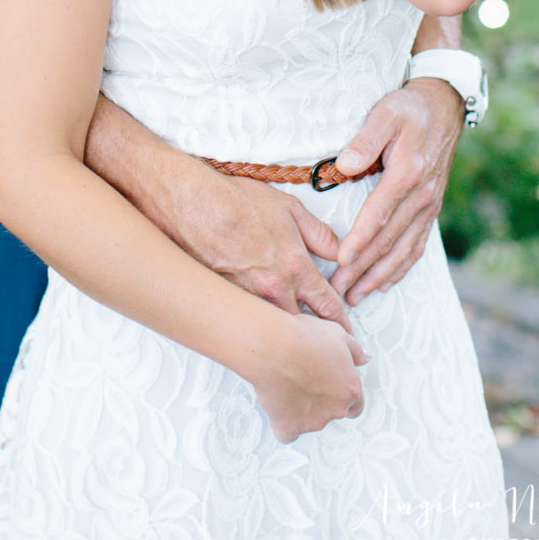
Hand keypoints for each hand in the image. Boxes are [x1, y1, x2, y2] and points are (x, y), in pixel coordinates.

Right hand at [163, 165, 357, 333]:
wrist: (192, 202)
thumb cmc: (236, 201)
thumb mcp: (288, 208)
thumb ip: (320, 234)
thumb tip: (340, 251)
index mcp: (295, 267)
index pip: (328, 306)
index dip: (341, 324)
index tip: (346, 333)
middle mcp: (273, 288)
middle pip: (303, 327)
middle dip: (313, 333)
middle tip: (320, 338)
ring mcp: (247, 296)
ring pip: (274, 325)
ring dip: (283, 329)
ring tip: (289, 333)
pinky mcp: (224, 297)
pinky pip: (247, 315)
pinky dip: (255, 320)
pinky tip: (256, 318)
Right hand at [250, 310, 368, 442]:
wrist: (272, 346)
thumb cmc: (302, 337)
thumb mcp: (337, 334)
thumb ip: (355, 349)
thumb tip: (365, 357)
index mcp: (350, 388)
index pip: (356, 403)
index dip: (341, 394)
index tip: (329, 387)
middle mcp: (337, 408)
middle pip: (334, 412)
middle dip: (323, 402)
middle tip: (305, 382)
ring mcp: (314, 420)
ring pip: (311, 422)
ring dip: (303, 410)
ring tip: (286, 385)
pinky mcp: (291, 426)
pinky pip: (288, 433)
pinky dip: (283, 424)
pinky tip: (278, 409)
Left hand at [329, 79, 462, 303]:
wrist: (444, 107)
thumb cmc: (408, 109)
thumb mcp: (385, 113)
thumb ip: (365, 139)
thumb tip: (345, 165)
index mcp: (408, 174)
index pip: (379, 214)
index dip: (360, 240)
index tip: (340, 261)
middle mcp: (421, 196)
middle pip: (389, 240)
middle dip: (362, 268)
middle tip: (337, 290)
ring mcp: (428, 206)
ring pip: (403, 250)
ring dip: (380, 275)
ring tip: (356, 295)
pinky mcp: (430, 209)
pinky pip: (417, 245)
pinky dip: (401, 267)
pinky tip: (385, 282)